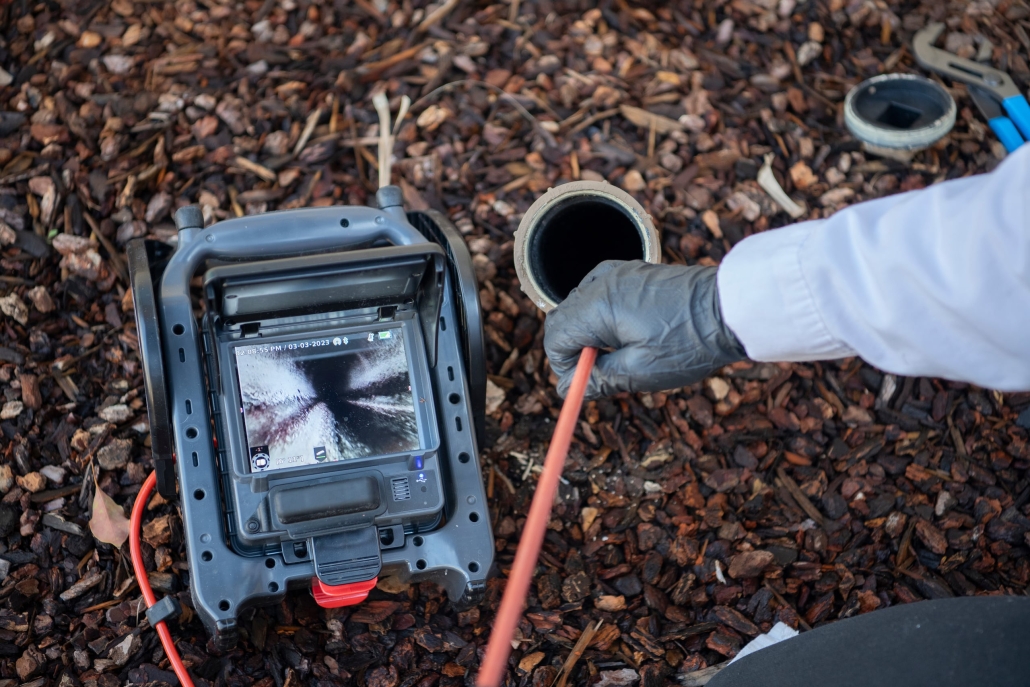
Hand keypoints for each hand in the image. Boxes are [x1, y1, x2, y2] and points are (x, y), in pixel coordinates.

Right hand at [544, 260, 747, 398]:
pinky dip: (601, 315)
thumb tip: (568, 389)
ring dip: (587, 332)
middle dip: (572, 349)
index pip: (554, 337)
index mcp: (597, 306)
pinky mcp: (632, 272)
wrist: (730, 309)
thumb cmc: (689, 341)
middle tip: (599, 372)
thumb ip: (598, 379)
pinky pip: (599, 293)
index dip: (563, 366)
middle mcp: (600, 282)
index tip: (584, 382)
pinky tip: (626, 331)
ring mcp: (616, 272)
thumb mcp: (640, 372)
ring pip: (578, 305)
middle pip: (562, 318)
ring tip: (619, 353)